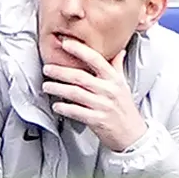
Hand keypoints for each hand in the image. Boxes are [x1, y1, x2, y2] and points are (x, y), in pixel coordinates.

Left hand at [42, 36, 147, 151]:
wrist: (132, 133)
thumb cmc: (125, 107)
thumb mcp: (123, 84)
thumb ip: (117, 66)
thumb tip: (119, 50)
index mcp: (114, 79)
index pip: (96, 59)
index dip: (80, 50)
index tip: (66, 43)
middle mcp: (108, 90)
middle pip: (81, 77)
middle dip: (61, 71)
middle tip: (47, 67)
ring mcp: (102, 105)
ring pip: (76, 94)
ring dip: (58, 89)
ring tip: (46, 85)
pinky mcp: (97, 120)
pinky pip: (77, 112)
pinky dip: (64, 108)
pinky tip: (56, 105)